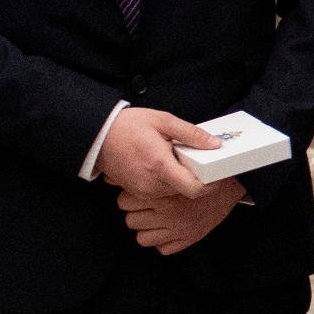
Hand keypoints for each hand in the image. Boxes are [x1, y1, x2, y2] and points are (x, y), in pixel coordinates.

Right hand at [95, 106, 212, 202]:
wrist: (97, 136)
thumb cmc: (127, 126)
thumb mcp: (163, 121)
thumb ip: (191, 134)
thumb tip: (214, 144)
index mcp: (161, 166)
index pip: (194, 189)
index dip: (210, 185)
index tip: (216, 174)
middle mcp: (153, 184)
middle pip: (186, 190)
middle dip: (195, 176)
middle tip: (194, 158)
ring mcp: (144, 190)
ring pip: (174, 191)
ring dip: (180, 178)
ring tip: (174, 157)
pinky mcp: (138, 192)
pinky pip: (161, 191)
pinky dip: (166, 180)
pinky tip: (161, 163)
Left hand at [122, 175, 245, 254]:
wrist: (232, 184)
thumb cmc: (204, 171)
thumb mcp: (178, 163)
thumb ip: (151, 170)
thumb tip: (122, 172)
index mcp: (162, 194)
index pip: (125, 201)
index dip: (127, 196)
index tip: (133, 193)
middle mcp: (168, 214)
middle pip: (130, 220)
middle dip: (134, 212)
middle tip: (143, 206)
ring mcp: (178, 229)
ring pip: (142, 238)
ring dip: (146, 229)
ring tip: (153, 219)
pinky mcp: (188, 239)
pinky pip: (163, 249)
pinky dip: (162, 241)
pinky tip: (167, 229)